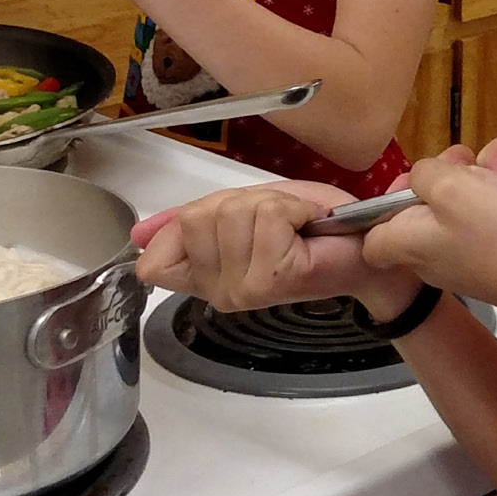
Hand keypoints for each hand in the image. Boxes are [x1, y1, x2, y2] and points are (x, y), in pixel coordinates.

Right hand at [134, 180, 422, 316]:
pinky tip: (304, 229)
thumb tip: (136, 237)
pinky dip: (291, 209)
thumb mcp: (238, 212)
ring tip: (292, 225)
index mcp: (203, 279)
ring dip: (269, 205)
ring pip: (231, 214)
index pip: (157, 257)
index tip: (227, 221)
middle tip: (276, 220)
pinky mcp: (268, 280)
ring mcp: (239, 290)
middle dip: (241, 203)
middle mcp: (216, 292)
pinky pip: (264, 217)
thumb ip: (183, 224)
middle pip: (198, 218)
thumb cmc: (309, 233)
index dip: (184, 227)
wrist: (361, 253)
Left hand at [361, 137, 496, 317]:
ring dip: (496, 170)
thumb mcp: (452, 185)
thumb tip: (422, 178)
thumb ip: (424, 173)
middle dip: (459, 169)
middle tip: (481, 163)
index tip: (413, 180)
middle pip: (429, 202)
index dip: (384, 203)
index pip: (371, 236)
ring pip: (472, 198)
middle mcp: (434, 253)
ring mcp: (472, 254)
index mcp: (408, 243)